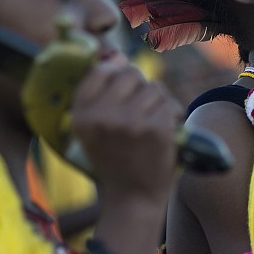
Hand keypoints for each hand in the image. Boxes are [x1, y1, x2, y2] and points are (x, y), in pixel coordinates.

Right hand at [70, 59, 180, 202]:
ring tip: (151, 126)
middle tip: (140, 113)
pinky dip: (173, 115)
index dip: (116, 75)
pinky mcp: (156, 128)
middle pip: (131, 74)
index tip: (123, 93)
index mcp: (80, 115)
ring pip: (154, 88)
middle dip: (141, 89)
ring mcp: (130, 121)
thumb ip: (101, 94)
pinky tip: (166, 133)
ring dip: (159, 103)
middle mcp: (102, 116)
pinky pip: (170, 103)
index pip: (100, 70)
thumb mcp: (93, 130)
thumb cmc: (115, 160)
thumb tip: (114, 54)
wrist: (132, 199)